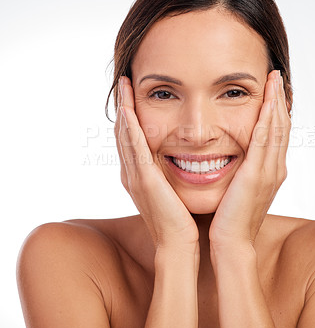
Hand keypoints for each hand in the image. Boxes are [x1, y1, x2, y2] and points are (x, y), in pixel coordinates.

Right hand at [115, 76, 198, 251]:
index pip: (131, 138)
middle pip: (123, 132)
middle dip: (123, 106)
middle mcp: (132, 173)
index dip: (129, 115)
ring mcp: (135, 176)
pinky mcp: (144, 180)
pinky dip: (130, 127)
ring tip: (124, 86)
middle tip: (123, 82)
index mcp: (139, 175)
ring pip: (125, 135)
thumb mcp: (171, 191)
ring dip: (124, 109)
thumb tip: (177, 158)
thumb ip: (168, 173)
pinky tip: (128, 109)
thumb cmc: (179, 219)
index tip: (132, 94)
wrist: (178, 245)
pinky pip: (134, 148)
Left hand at [209, 70, 290, 247]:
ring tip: (274, 80)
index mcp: (272, 171)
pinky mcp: (257, 175)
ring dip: (276, 102)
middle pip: (282, 126)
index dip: (277, 111)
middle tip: (277, 77)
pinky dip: (267, 119)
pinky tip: (267, 101)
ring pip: (277, 129)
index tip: (273, 91)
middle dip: (280, 99)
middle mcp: (276, 168)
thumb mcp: (241, 189)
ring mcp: (269, 171)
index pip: (277, 134)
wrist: (232, 243)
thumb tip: (235, 157)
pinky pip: (264, 140)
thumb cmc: (232, 218)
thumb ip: (243, 171)